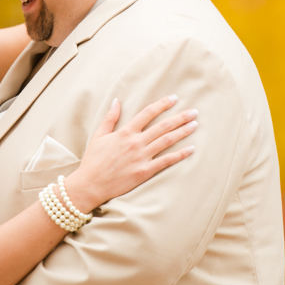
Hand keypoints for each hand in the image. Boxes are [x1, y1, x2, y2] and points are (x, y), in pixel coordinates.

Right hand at [65, 95, 196, 211]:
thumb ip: (110, 118)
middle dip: (180, 118)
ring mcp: (141, 157)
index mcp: (125, 132)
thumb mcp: (98, 135)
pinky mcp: (144, 172)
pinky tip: (191, 149)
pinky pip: (166, 161)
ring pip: (167, 141)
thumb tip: (117, 100)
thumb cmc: (93, 161)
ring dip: (183, 132)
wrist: (90, 185)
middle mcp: (135, 142)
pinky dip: (180, 155)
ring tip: (194, 125)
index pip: (148, 113)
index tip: (174, 98)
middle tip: (194, 112)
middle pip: (163, 126)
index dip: (163, 104)